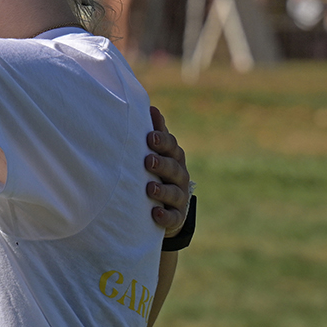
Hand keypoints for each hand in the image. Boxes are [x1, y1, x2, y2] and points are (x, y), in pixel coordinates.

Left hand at [144, 105, 190, 237]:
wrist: (163, 205)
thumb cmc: (155, 171)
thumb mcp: (156, 153)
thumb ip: (155, 133)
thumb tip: (151, 108)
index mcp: (173, 158)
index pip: (171, 147)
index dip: (163, 141)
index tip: (150, 137)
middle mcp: (179, 176)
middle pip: (174, 168)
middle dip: (162, 163)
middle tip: (147, 160)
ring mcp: (179, 197)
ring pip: (175, 193)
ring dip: (163, 190)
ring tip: (150, 188)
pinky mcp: (176, 217)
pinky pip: (173, 218)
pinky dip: (165, 216)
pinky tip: (155, 214)